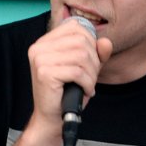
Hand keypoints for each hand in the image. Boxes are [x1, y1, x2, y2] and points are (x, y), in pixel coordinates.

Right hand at [26, 19, 111, 134]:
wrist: (52, 117)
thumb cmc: (67, 92)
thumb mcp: (86, 68)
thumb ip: (97, 53)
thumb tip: (106, 42)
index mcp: (45, 42)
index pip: (75, 27)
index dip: (91, 42)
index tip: (91, 62)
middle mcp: (39, 47)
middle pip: (81, 41)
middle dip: (94, 61)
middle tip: (91, 78)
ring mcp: (40, 59)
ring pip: (81, 56)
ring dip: (92, 74)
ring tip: (88, 85)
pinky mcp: (45, 73)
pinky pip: (77, 72)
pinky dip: (87, 83)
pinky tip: (85, 91)